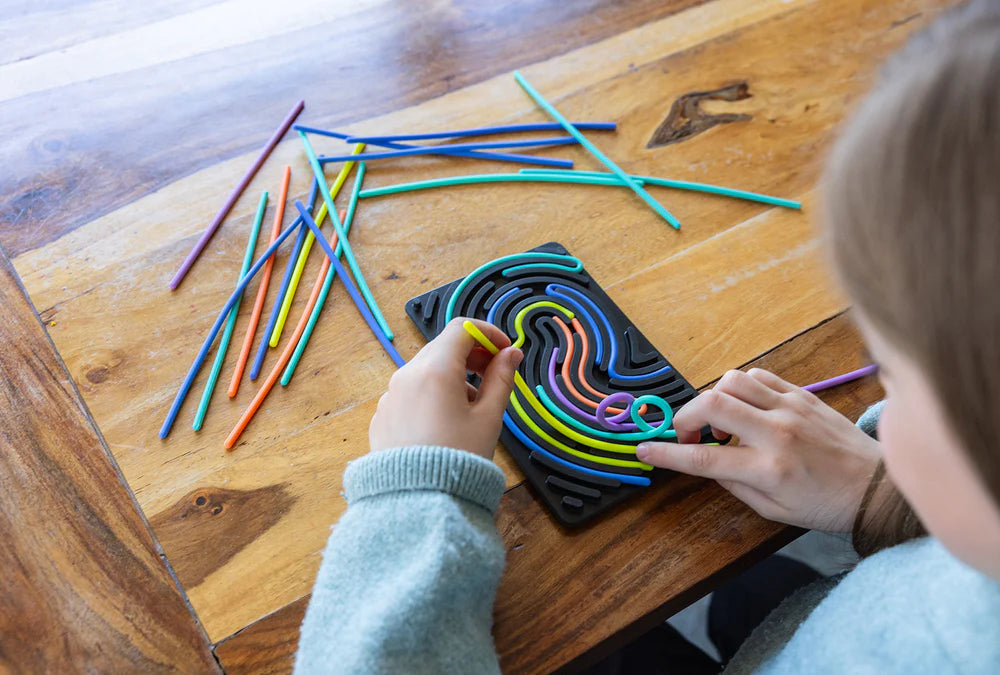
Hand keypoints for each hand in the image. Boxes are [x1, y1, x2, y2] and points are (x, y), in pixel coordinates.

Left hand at [369, 318, 523, 459]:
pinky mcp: (383, 416)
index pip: (462, 328)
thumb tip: (512, 354)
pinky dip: (431, 394)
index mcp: (435, 369)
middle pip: (442, 347)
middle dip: (471, 354)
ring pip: (425, 370)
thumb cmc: (459, 458)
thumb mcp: (489, 417)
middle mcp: (407, 375)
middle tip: (495, 374)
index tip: (506, 351)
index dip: (488, 333)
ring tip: (472, 406)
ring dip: (452, 375)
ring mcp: (390, 396)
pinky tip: (445, 423)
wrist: (419, 502)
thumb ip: (502, 378)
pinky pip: (410, 392)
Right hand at [636, 368, 880, 531]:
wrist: (877, 486)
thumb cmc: (825, 504)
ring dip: (713, 398)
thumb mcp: (773, 510)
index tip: (645, 450)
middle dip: (685, 416)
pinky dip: (740, 388)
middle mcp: (777, 433)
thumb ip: (733, 484)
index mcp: (769, 469)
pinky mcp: (802, 394)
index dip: (667, 453)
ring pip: (732, 381)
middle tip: (688, 434)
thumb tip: (705, 461)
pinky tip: (745, 409)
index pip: (704, 457)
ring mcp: (791, 407)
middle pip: (712, 404)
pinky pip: (758, 376)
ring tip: (721, 422)